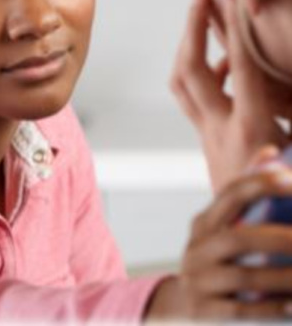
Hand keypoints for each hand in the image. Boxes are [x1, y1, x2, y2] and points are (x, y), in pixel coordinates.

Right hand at [145, 165, 291, 320]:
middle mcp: (198, 249)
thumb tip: (270, 153)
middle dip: (278, 238)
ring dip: (282, 276)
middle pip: (236, 239)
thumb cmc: (213, 256)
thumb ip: (244, 195)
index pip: (230, 195)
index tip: (290, 178)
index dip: (259, 184)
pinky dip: (271, 307)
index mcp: (204, 223)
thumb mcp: (220, 225)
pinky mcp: (205, 311)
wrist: (181, 302)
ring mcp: (199, 281)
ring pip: (242, 277)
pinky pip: (241, 311)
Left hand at [170, 0, 289, 191]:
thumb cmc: (282, 205)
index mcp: (253, 129)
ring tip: (199, 19)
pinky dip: (203, 73)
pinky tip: (224, 65)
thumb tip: (288, 84)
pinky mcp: (206, 141)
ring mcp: (207, 136)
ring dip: (188, 47)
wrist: (245, 246)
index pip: (242, 67)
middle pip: (190, 70)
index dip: (236, 27)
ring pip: (181, 84)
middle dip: (192, 27)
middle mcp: (221, 129)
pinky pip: (192, 98)